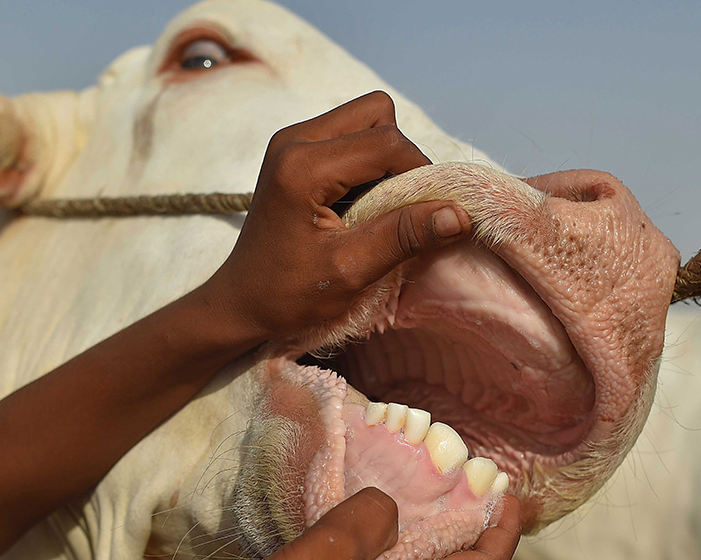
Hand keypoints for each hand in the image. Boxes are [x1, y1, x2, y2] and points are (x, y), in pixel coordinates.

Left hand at [204, 91, 471, 339]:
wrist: (239, 303)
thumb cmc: (287, 295)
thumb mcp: (350, 271)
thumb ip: (403, 236)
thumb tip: (461, 214)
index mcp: (302, 165)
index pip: (387, 143)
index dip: (420, 175)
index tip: (426, 216)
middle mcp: (293, 139)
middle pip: (378, 114)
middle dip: (400, 158)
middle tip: (395, 209)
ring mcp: (290, 141)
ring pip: (366, 120)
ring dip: (383, 160)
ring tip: (373, 210)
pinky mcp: (293, 151)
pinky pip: (348, 137)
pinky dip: (365, 165)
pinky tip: (355, 208)